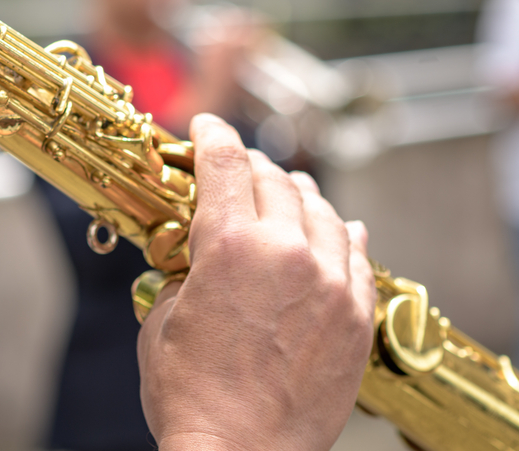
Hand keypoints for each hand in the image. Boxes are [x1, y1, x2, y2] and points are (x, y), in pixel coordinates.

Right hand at [138, 114, 375, 450]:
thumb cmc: (190, 394)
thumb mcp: (163, 317)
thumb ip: (183, 271)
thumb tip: (195, 255)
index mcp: (228, 246)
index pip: (224, 162)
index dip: (211, 134)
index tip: (204, 126)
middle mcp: (285, 253)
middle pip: (274, 179)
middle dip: (250, 163)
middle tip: (237, 162)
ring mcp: (328, 284)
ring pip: (320, 210)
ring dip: (297, 192)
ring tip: (286, 188)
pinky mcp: (354, 317)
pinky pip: (356, 255)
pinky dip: (344, 232)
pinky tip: (341, 225)